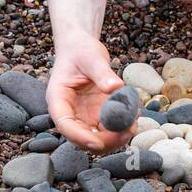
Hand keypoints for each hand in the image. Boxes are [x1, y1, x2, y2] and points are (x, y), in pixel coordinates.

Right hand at [47, 28, 136, 152]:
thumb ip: (102, 72)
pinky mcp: (96, 115)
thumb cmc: (81, 50)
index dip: (80, 137)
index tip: (97, 144)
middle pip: (81, 137)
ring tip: (133, 122)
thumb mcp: (91, 57)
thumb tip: (116, 87)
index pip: (64, 124)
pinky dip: (121, 127)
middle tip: (127, 131)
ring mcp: (83, 115)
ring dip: (115, 137)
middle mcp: (69, 112)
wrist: (82, 48)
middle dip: (104, 141)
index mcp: (58, 98)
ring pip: (96, 138)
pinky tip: (133, 115)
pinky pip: (108, 129)